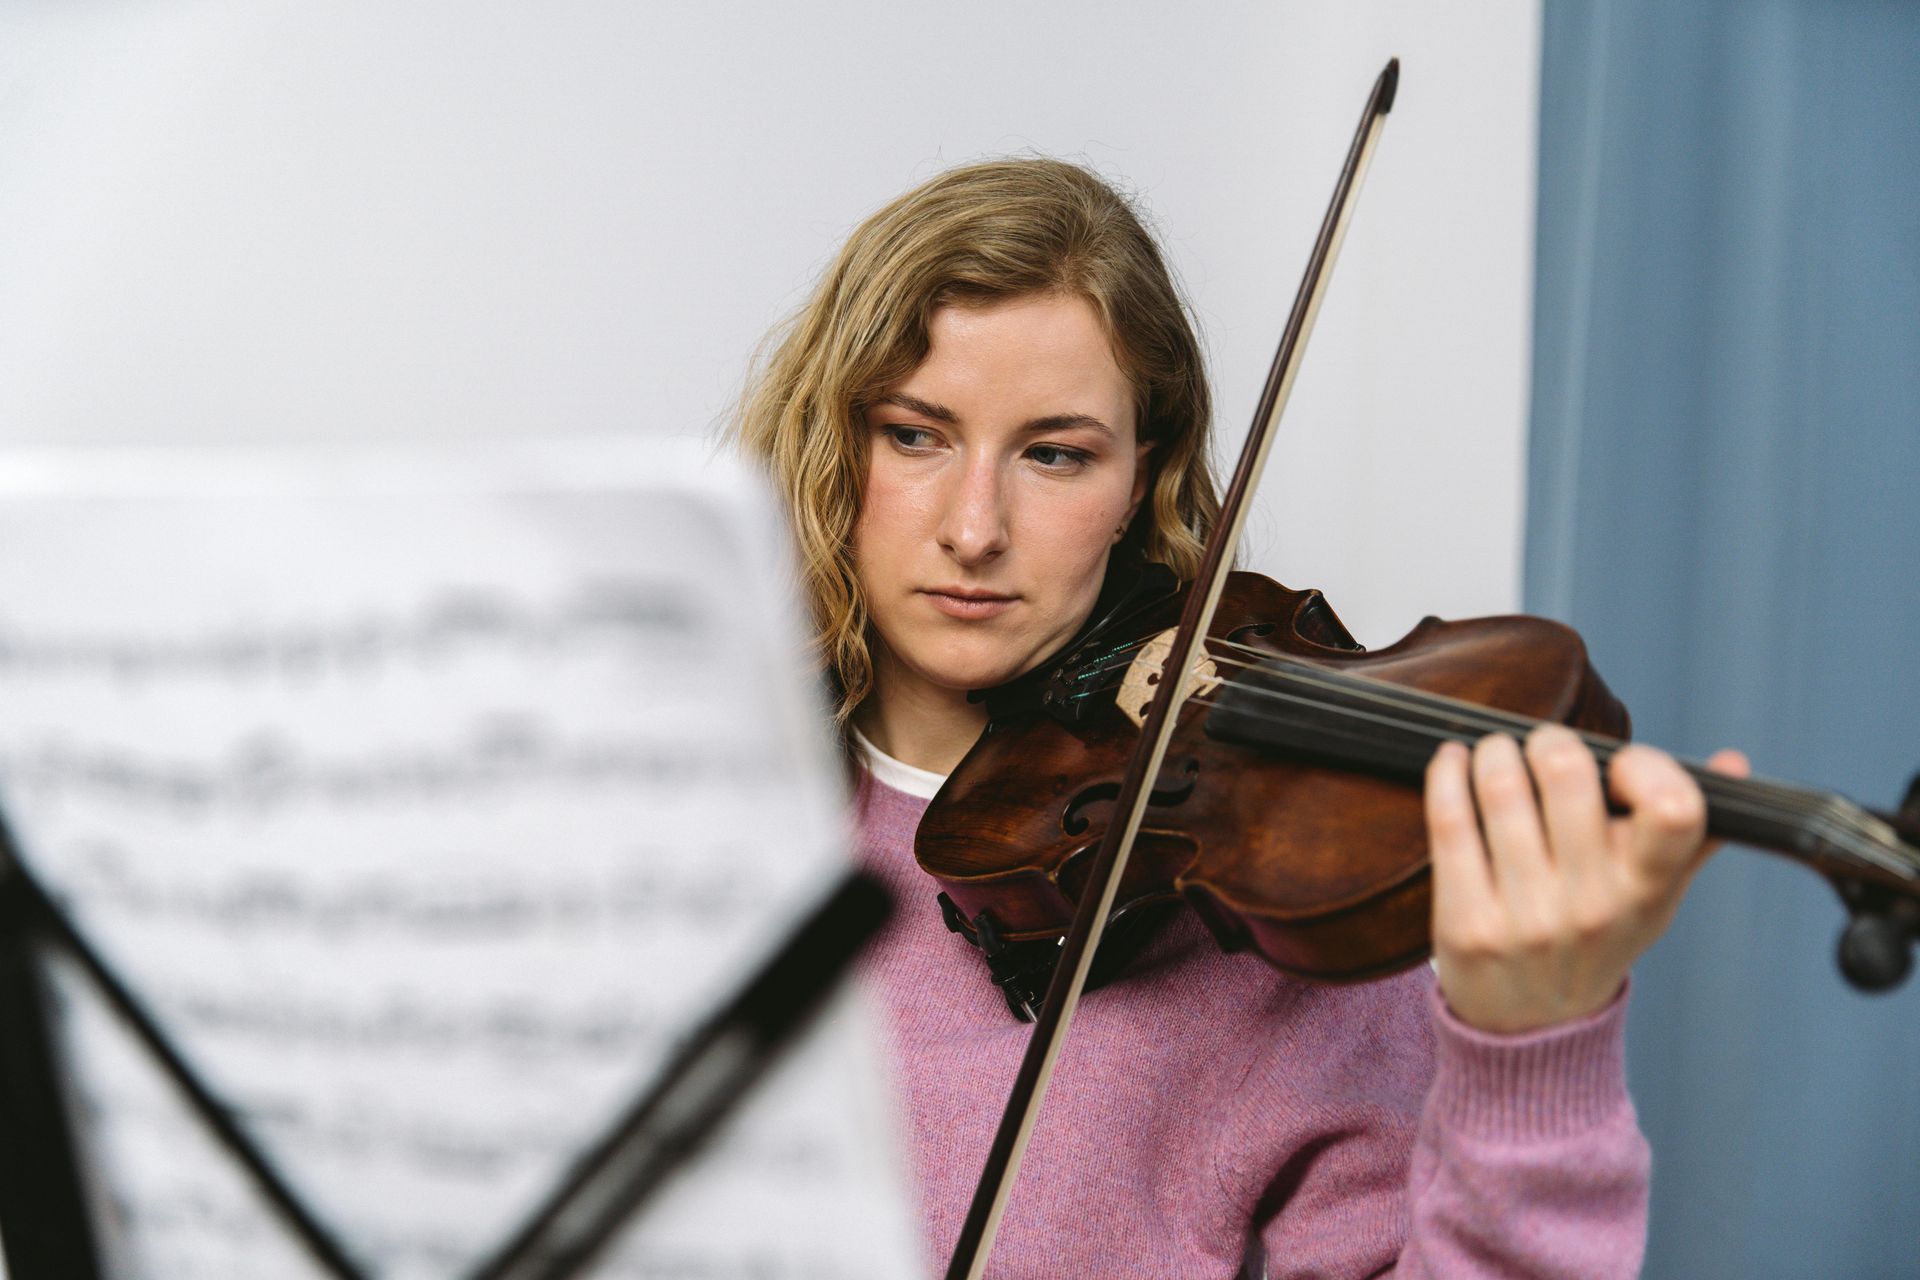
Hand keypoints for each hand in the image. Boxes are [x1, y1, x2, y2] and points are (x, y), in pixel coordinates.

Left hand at [1424, 724, 1749, 1033]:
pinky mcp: (1465, 923)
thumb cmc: (1596, 943)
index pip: (1673, 808)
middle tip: (1542, 744)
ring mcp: (1526, 916)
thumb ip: (1693, 831)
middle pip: (1567, 774)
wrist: (1534, 1032)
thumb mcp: (1655, 898)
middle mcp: (1590, 904)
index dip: (1644, 765)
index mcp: (1646, 890)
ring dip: (1494, 753)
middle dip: (1549, 740)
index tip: (1618, 763)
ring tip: (1497, 753)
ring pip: (1501, 789)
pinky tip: (1454, 764)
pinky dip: (1447, 776)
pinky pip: (1449, 823)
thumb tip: (1732, 763)